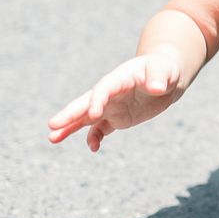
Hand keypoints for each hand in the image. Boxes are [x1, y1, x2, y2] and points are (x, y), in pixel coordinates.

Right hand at [47, 51, 182, 151]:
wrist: (166, 77)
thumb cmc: (164, 69)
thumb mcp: (164, 70)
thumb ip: (158, 78)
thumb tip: (156, 88)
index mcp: (119, 78)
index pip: (103, 88)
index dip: (97, 100)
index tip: (94, 115)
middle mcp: (110, 92)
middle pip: (87, 102)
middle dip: (71, 114)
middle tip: (52, 125)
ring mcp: (111, 106)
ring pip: (87, 118)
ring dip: (70, 128)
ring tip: (52, 139)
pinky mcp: (117, 118)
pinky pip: (101, 129)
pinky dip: (95, 138)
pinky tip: (93, 148)